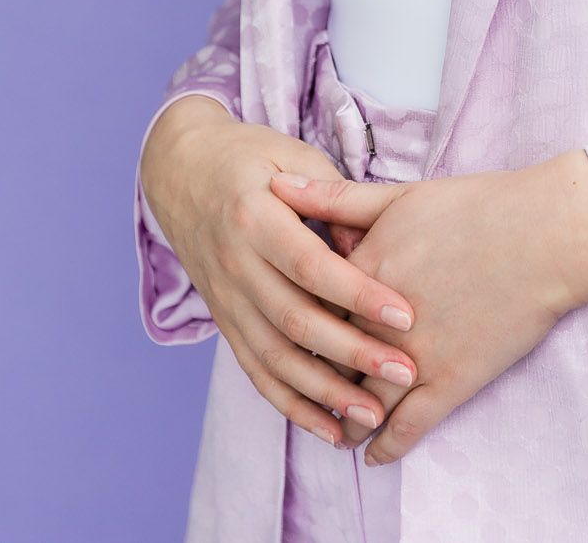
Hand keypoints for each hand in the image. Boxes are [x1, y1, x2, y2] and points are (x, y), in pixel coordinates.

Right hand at [140, 95, 420, 445]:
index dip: (358, 293)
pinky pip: (256, 373)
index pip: (311, 265)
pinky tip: (329, 430)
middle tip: (405, 373)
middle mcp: (236, 265)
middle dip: (353, 353)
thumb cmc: (252, 157)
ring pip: (275, 358)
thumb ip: (332, 201)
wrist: (181, 171)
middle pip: (296, 320)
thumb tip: (369, 251)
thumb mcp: (294, 158)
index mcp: (254, 217)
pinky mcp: (225, 322)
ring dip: (326, 393)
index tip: (405, 315)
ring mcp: (226, 300)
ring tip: (373, 415)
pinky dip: (292, 406)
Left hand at [271, 151, 587, 464]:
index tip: (291, 325)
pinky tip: (372, 454)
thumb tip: (275, 186)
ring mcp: (415, 356)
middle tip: (306, 382)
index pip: (310, 306)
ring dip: (342, 418)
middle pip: (329, 357)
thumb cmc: (479, 205)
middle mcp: (380, 320)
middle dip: (316, 372)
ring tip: (333, 426)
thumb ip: (335, 198)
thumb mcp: (401, 195)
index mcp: (364, 269)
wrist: (547, 234)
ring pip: (360, 401)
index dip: (300, 318)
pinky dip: (384, 446)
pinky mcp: (451, 382)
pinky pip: (406, 428)